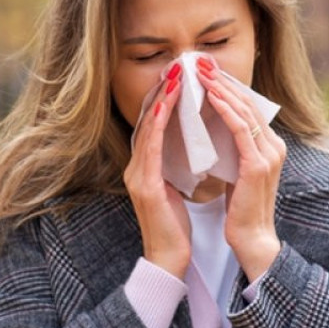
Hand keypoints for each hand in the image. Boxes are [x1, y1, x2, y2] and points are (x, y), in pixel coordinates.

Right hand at [124, 67, 190, 277]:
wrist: (169, 259)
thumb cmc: (176, 226)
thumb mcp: (177, 188)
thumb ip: (177, 166)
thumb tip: (192, 144)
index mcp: (144, 168)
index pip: (153, 126)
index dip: (163, 100)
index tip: (177, 78)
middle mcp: (136, 169)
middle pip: (146, 122)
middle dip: (160, 94)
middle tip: (175, 68)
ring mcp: (137, 177)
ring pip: (147, 131)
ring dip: (160, 102)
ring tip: (173, 79)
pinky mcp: (145, 187)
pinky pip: (150, 150)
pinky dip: (157, 127)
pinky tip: (165, 109)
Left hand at [197, 57, 284, 278]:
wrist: (250, 239)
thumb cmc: (240, 210)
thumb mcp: (236, 172)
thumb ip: (233, 150)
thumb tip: (214, 128)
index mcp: (270, 147)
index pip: (248, 109)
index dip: (228, 88)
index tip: (207, 72)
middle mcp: (274, 147)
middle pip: (248, 104)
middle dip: (224, 82)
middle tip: (202, 63)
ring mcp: (268, 155)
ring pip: (244, 111)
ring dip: (222, 89)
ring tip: (202, 73)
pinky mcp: (257, 165)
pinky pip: (241, 129)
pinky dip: (225, 109)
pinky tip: (211, 96)